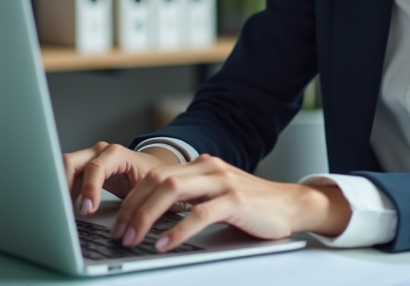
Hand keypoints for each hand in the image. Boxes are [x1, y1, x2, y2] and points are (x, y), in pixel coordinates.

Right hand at [62, 142, 179, 215]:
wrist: (151, 169)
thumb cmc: (150, 177)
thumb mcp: (145, 188)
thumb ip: (134, 200)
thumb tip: (127, 221)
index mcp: (116, 154)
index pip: (96, 168)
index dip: (89, 189)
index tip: (87, 210)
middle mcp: (99, 152)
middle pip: (71, 162)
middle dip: (65, 186)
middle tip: (66, 211)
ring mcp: (89, 158)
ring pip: (64, 168)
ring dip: (60, 189)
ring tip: (63, 211)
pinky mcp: (83, 169)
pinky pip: (66, 177)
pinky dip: (63, 192)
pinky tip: (66, 208)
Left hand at [111, 154, 350, 250]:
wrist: (292, 205)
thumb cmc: (252, 207)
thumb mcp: (215, 198)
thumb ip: (189, 201)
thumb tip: (151, 222)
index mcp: (200, 166)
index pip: (155, 175)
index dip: (131, 199)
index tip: (117, 222)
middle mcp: (209, 168)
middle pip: (158, 180)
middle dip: (132, 208)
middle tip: (119, 234)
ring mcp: (222, 182)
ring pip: (172, 191)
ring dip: (146, 217)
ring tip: (133, 239)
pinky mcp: (236, 200)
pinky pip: (199, 213)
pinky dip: (177, 230)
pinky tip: (163, 244)